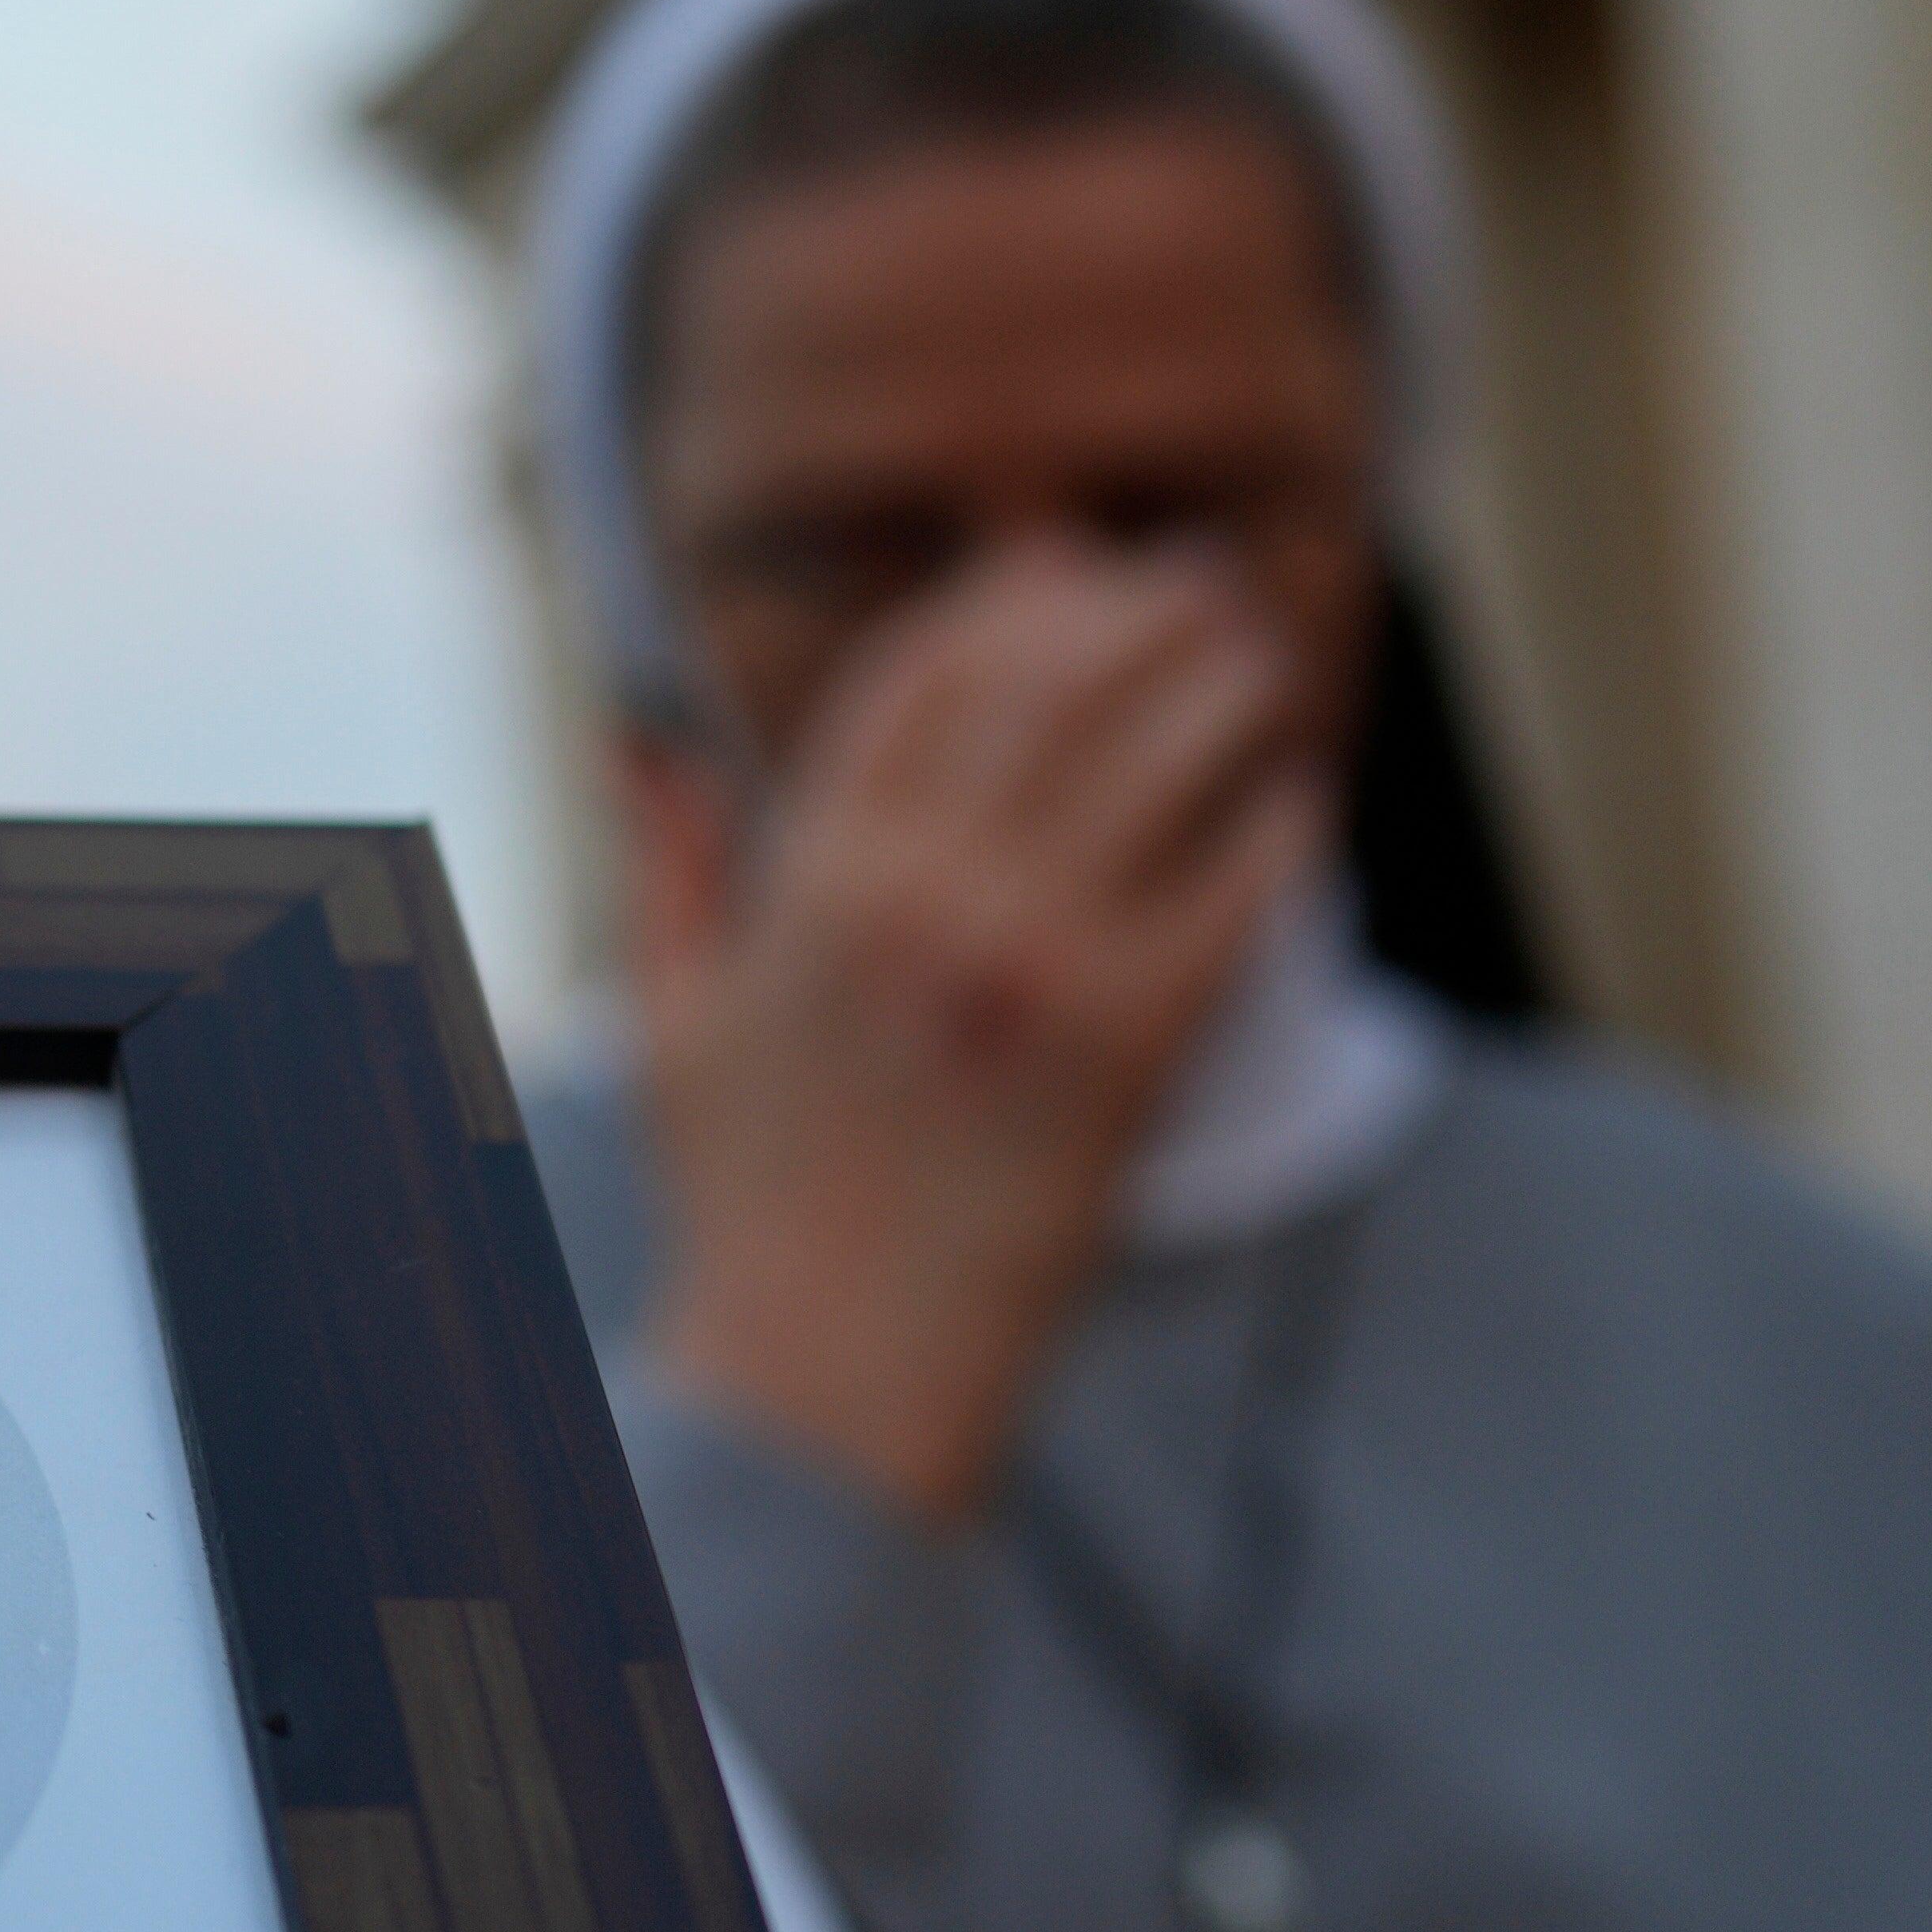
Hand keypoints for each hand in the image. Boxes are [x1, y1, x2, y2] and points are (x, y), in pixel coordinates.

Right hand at [627, 549, 1322, 1520]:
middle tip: (1196, 582)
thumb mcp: (673, 1020)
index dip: (1002, 598)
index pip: (922, 676)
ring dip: (1220, 686)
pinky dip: (1275, 822)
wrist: (829, 1374)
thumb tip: (639, 730)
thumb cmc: (748, 1205)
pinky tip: (1293, 793)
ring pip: (1159, 754)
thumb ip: (670, 862)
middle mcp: (921, 901)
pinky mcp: (1128, 1043)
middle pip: (1051, 684)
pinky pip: (1235, 885)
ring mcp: (1029, 965)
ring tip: (1254, 658)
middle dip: (1132, 612)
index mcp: (811, 883)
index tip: (1061, 557)